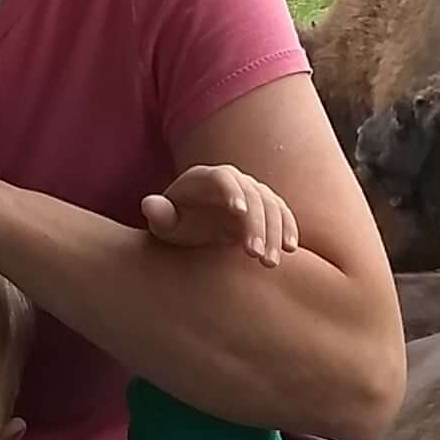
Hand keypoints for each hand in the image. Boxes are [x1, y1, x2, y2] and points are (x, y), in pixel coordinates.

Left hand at [143, 162, 299, 266]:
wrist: (194, 228)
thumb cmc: (176, 225)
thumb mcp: (164, 224)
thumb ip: (158, 214)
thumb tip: (149, 204)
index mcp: (206, 177)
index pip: (223, 178)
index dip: (232, 192)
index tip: (238, 213)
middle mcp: (234, 180)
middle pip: (252, 196)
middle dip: (256, 224)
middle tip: (254, 254)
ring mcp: (253, 192)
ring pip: (272, 207)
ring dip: (275, 233)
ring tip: (269, 262)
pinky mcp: (268, 207)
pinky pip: (283, 215)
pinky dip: (289, 230)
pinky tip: (289, 250)